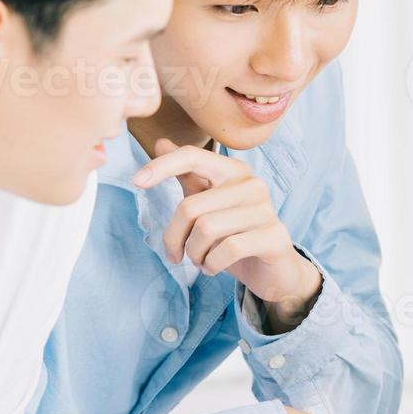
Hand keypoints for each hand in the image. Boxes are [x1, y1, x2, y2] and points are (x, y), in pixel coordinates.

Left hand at [134, 139, 322, 328]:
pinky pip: (227, 249)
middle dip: (174, 237)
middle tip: (175, 254)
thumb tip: (160, 142)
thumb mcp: (210, 207)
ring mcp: (266, 211)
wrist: (276, 271)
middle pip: (191, 206)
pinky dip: (211, 265)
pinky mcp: (274, 237)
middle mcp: (253, 185)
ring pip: (206, 229)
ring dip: (194, 254)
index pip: (193, 156)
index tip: (136, 181)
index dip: (162, 166)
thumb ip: (188, 176)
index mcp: (234, 171)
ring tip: (199, 261)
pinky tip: (212, 268)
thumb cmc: (237, 236)